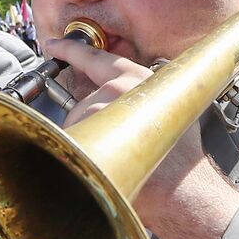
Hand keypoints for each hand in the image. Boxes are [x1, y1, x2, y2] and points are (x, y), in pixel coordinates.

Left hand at [43, 38, 238, 238]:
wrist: (185, 194)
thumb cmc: (181, 163)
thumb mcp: (171, 113)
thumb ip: (145, 95)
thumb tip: (121, 94)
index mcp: (139, 78)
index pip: (97, 58)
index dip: (72, 50)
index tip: (53, 44)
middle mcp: (120, 88)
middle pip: (82, 104)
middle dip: (90, 129)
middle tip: (115, 151)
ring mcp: (103, 108)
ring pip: (76, 125)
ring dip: (86, 145)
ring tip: (115, 162)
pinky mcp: (89, 131)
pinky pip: (71, 141)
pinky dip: (78, 156)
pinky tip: (104, 166)